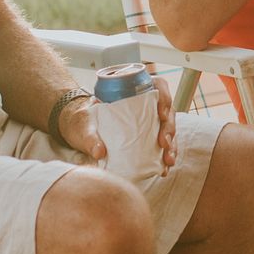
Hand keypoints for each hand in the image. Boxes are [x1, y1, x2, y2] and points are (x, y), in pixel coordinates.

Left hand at [59, 88, 175, 170]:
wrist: (80, 131)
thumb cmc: (84, 121)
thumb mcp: (85, 126)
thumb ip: (90, 137)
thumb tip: (99, 152)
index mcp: (135, 91)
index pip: (159, 86)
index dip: (165, 98)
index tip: (161, 115)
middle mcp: (146, 105)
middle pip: (168, 111)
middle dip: (169, 129)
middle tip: (163, 143)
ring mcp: (150, 122)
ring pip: (169, 130)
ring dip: (172, 146)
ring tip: (167, 161)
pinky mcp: (148, 137)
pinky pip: (164, 145)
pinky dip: (166, 156)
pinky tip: (164, 168)